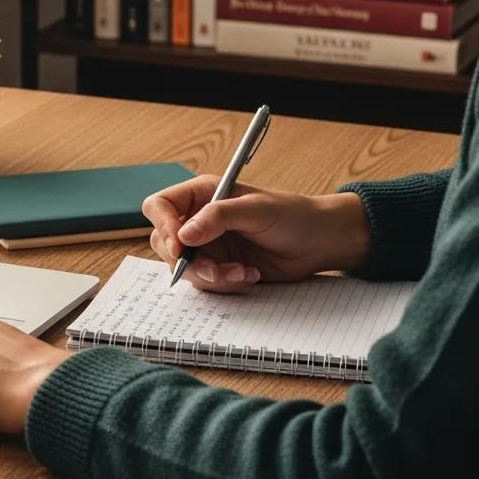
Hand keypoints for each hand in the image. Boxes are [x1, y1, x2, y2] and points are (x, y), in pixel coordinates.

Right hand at [142, 175, 371, 293]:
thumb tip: (184, 234)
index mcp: (201, 195)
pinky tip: (249, 275)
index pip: (159, 206)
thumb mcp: (256, 209)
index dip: (163, 225)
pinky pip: (205, 282)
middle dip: (187, 260)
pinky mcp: (220, 267)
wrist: (319, 242)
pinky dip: (225, 284)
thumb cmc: (292, 215)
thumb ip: (218, 217)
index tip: (180, 245)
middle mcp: (198, 219)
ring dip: (210, 276)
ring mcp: (208, 246)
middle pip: (164, 242)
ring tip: (241, 273)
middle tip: (213, 269)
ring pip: (183, 267)